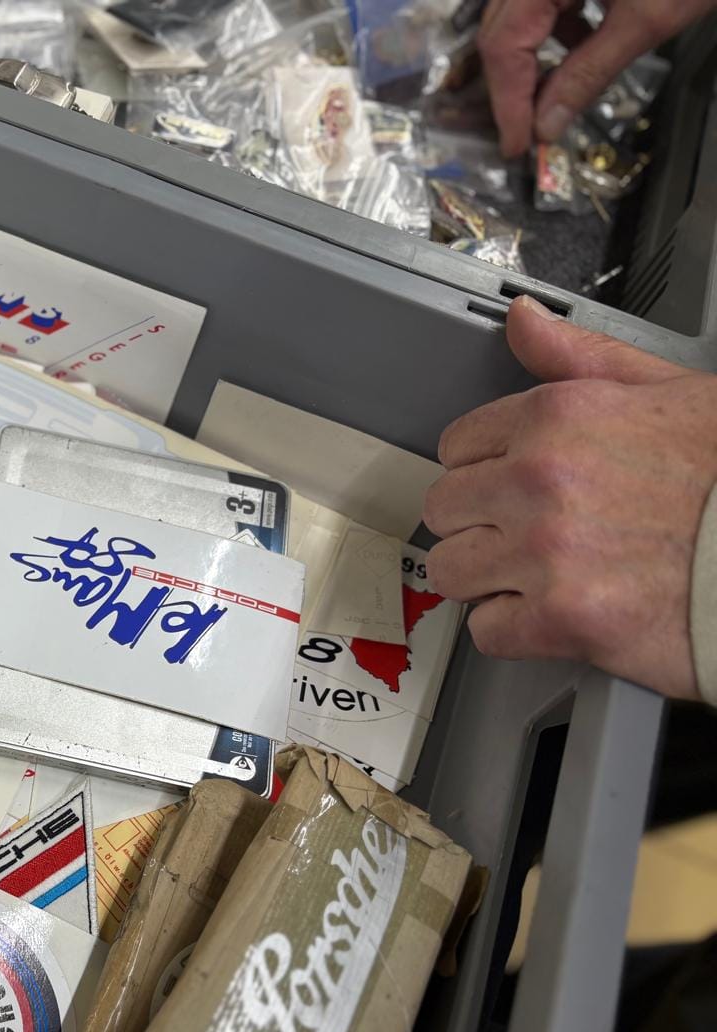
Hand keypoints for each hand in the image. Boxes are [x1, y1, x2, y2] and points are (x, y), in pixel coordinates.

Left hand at [423, 296, 716, 698]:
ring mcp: (545, 553)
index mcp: (558, 418)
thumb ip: (581, 357)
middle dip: (479, 522)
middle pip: (444, 508)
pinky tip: (554, 613)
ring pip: (451, 570)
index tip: (511, 484)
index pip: (457, 446)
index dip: (486, 469)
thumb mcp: (668, 390)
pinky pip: (487, 631)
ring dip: (486, 577)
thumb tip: (523, 320)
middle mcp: (540, 481)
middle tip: (526, 532)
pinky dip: (514, 630)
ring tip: (538, 574)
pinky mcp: (562, 619)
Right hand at [479, 0, 716, 156]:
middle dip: (512, 84)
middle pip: (499, 31)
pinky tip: (577, 49)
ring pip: (516, 18)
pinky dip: (554, 31)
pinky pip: (541, 1)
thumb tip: (548, 124)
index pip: (504, 45)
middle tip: (528, 129)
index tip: (518, 143)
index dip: (507, 100)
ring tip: (553, 95)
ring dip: (530, 59)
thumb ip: (590, 73)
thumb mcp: (646, 20)